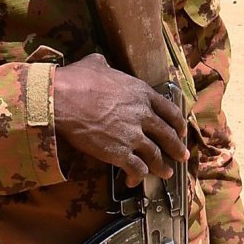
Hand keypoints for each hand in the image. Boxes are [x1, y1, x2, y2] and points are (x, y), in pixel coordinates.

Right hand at [52, 53, 183, 180]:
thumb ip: (105, 65)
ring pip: (155, 155)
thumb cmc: (76, 80)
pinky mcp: (119, 153)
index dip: (177, 122)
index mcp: (141, 93)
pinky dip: (137, 176)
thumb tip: (100, 62)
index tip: (181, 130)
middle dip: (176, 147)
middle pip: (167, 134)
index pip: (169, 110)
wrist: (61, 99)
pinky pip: (136, 168)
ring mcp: (132, 135)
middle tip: (182, 155)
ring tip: (166, 173)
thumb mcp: (96, 64)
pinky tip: (134, 181)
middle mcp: (142, 114)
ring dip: (161, 166)